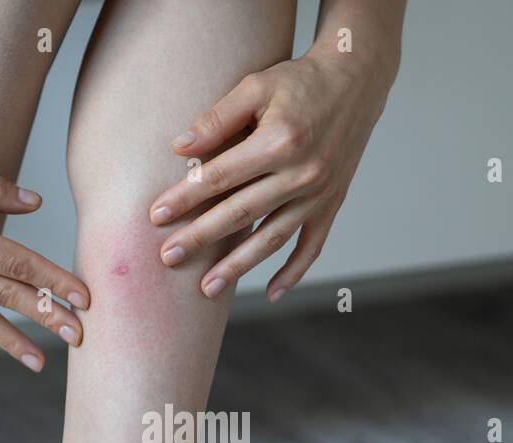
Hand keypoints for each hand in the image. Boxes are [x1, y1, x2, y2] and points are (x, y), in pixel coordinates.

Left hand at [149, 48, 396, 300]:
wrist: (357, 80)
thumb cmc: (299, 82)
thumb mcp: (256, 86)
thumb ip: (217, 118)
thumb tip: (178, 148)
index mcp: (279, 142)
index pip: (221, 177)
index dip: (185, 197)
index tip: (155, 216)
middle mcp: (302, 174)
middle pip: (241, 213)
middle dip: (201, 238)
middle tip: (168, 258)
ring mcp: (319, 194)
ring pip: (272, 239)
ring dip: (239, 267)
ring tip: (207, 288)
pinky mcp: (332, 204)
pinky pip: (312, 246)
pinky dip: (294, 272)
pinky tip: (271, 292)